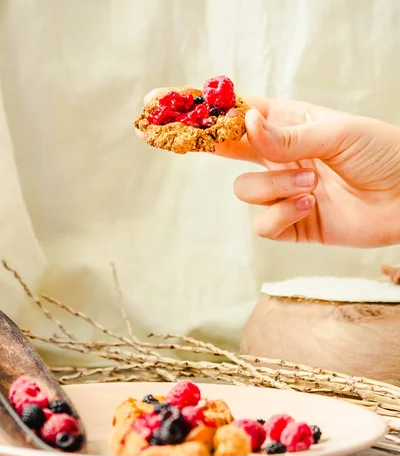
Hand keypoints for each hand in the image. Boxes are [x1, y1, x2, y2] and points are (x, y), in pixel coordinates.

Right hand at [137, 90, 399, 246]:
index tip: (161, 99)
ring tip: (311, 183)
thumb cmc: (384, 154)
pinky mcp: (291, 224)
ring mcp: (282, 192)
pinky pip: (263, 225)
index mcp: (289, 125)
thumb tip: (247, 123)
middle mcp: (280, 157)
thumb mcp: (338, 133)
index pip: (237, 113)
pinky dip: (282, 216)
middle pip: (225, 150)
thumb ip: (289, 135)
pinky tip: (309, 205)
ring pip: (244, 191)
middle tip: (167, 138)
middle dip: (197, 143)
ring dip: (275, 188)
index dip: (200, 108)